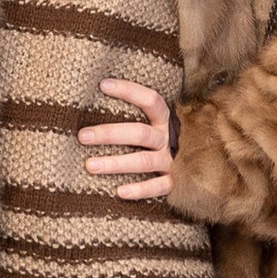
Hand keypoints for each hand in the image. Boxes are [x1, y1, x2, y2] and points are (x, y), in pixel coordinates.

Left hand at [78, 77, 176, 199]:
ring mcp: (172, 162)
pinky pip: (158, 187)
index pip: (150, 100)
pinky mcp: (175, 183)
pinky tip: (119, 192)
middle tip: (82, 136)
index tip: (103, 85)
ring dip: (116, 163)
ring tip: (90, 166)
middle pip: (140, 133)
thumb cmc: (153, 142)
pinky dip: (140, 190)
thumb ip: (129, 115)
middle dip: (109, 134)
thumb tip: (92, 96)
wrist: (194, 169)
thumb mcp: (149, 124)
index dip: (129, 91)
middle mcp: (168, 139)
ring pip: (144, 162)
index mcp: (163, 120)